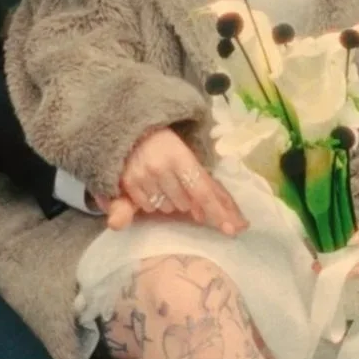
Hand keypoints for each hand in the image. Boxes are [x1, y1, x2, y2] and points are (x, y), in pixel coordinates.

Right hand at [111, 128, 247, 234]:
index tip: (231, 229)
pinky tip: (150, 186)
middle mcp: (160, 168)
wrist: (131, 129)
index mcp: (179, 156)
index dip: (217, 211)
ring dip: (170, 201)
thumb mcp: (188, 156)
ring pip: (167, 208)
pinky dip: (153, 202)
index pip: (202, 191)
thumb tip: (216, 216)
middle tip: (180, 182)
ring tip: (163, 182)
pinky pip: (148, 208)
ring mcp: (141, 176)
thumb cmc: (166, 144)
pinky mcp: (127, 184)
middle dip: (188, 200)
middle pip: (185, 203)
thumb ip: (205, 184)